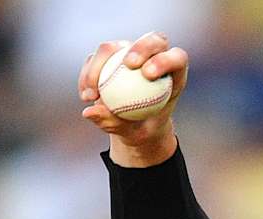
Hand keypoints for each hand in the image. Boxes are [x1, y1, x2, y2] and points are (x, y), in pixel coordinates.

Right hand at [79, 32, 187, 167]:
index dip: (164, 59)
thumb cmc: (143, 129)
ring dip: (99, 66)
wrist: (134, 126)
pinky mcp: (109, 56)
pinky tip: (85, 97)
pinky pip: (94, 60)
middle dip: (140, 48)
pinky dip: (87, 77)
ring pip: (113, 47)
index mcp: (174, 72)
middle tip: (127, 64)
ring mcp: (129, 52)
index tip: (148, 74)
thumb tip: (90, 112)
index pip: (176, 57)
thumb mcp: (136, 134)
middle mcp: (153, 56)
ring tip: (92, 95)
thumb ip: (117, 123)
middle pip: (152, 40)